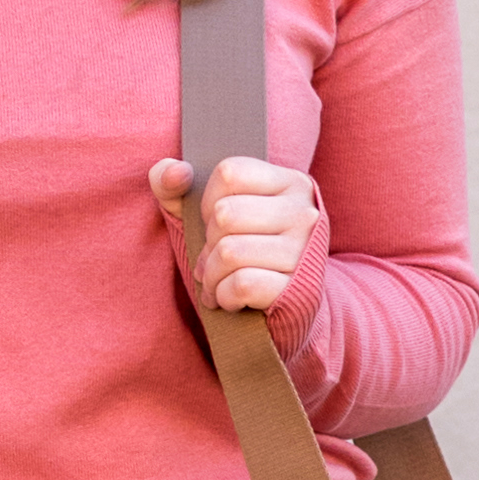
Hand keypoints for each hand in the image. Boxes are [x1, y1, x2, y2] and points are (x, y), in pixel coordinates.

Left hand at [150, 151, 317, 314]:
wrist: (285, 308)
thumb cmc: (242, 250)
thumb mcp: (205, 211)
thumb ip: (173, 182)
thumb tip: (177, 172)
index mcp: (290, 183)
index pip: (229, 173)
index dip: (207, 202)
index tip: (215, 223)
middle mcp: (305, 212)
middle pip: (226, 214)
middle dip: (207, 244)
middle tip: (214, 260)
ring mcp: (304, 252)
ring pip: (230, 252)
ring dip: (212, 275)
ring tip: (217, 282)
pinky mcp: (297, 289)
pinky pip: (242, 285)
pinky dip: (224, 296)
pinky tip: (230, 300)